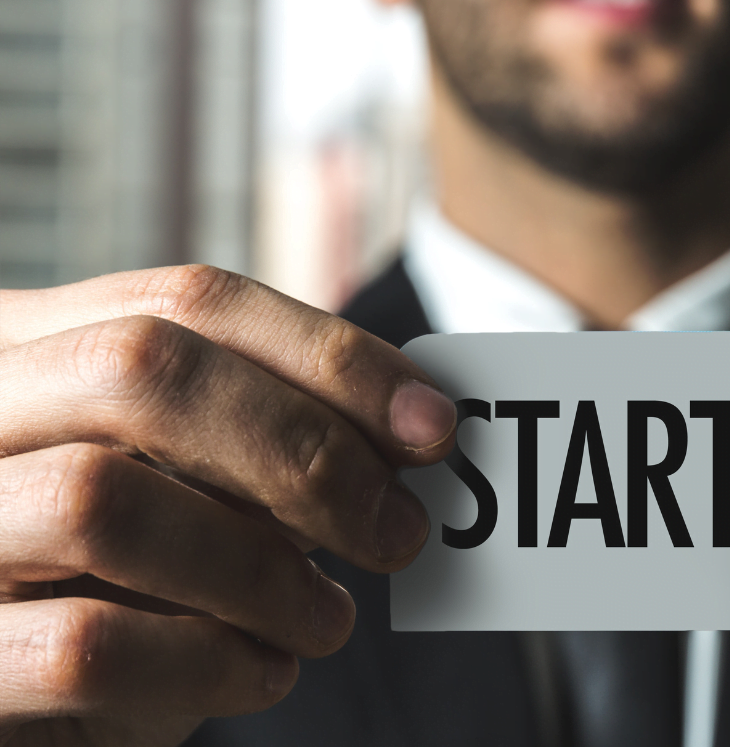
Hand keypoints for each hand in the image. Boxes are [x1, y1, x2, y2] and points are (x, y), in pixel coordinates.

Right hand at [0, 266, 456, 745]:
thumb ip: (262, 441)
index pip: (188, 300)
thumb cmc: (110, 578)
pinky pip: (83, 647)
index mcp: (26, 348)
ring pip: (102, 500)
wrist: (18, 683)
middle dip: (303, 449)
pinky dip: (208, 663)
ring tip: (330, 620)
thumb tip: (413, 428)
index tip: (433, 425)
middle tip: (396, 531)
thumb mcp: (183, 486)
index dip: (330, 356)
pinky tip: (263, 673)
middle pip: (141, 367)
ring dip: (261, 569)